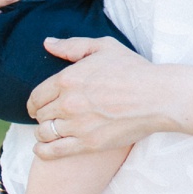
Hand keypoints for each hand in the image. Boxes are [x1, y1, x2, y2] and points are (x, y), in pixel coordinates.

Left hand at [26, 37, 179, 157]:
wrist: (159, 97)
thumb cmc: (133, 70)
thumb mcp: (103, 47)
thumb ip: (72, 46)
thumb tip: (48, 43)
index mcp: (68, 79)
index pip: (36, 95)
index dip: (33, 102)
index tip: (36, 106)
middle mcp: (68, 102)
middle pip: (40, 114)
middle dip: (41, 116)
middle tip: (46, 118)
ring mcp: (78, 124)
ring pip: (45, 132)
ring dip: (43, 133)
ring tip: (47, 133)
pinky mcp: (90, 143)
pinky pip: (55, 151)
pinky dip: (43, 151)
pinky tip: (41, 149)